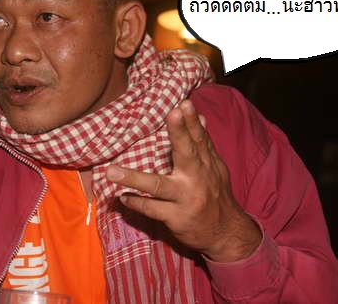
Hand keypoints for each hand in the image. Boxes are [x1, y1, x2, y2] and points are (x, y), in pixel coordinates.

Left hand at [105, 100, 260, 261]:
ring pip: (158, 186)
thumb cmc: (215, 195)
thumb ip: (203, 145)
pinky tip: (122, 197)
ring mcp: (186, 199)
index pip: (199, 138)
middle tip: (171, 113)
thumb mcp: (215, 169)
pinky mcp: (176, 217)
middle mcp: (197, 178)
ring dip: (133, 178)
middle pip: (187, 153)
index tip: (183, 103)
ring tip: (111, 171)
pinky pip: (152, 209)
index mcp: (206, 164)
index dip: (192, 121)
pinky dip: (136, 203)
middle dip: (179, 133)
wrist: (226, 233)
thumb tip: (200, 117)